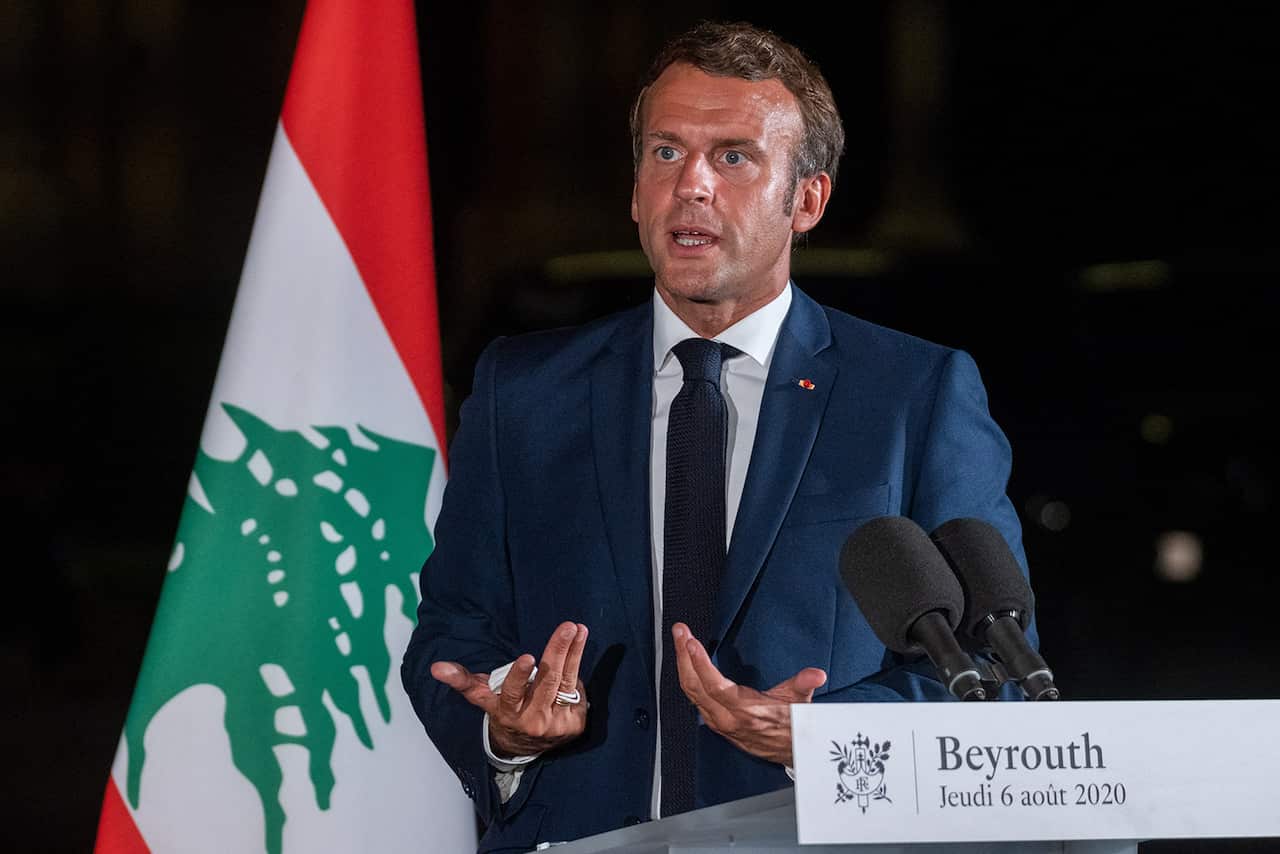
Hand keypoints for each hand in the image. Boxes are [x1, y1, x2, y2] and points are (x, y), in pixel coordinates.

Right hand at [431, 621, 588, 757]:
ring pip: (566, 681)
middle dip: (557, 651)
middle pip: (546, 681)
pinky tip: (580, 645)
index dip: (518, 675)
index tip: (526, 657)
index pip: (511, 693)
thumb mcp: (484, 698)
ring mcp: (555, 723)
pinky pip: (578, 691)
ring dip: (574, 653)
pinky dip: (578, 666)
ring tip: (578, 629)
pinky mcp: (574, 725)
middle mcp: (532, 719)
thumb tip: (436, 668)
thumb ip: (463, 681)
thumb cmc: (505, 710)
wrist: (526, 747)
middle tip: (567, 627)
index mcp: (507, 712)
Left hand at [671, 622, 825, 766]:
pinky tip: (686, 663)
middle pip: (694, 686)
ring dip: (682, 664)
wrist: (789, 751)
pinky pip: (694, 698)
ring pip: (690, 692)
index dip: (700, 663)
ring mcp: (718, 721)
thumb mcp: (799, 701)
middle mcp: (727, 718)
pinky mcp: (715, 722)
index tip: (690, 642)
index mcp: (745, 711)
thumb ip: (804, 684)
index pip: (714, 685)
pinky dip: (688, 678)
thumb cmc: (792, 724)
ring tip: (680, 640)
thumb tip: (816, 675)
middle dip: (683, 656)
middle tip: (679, 631)